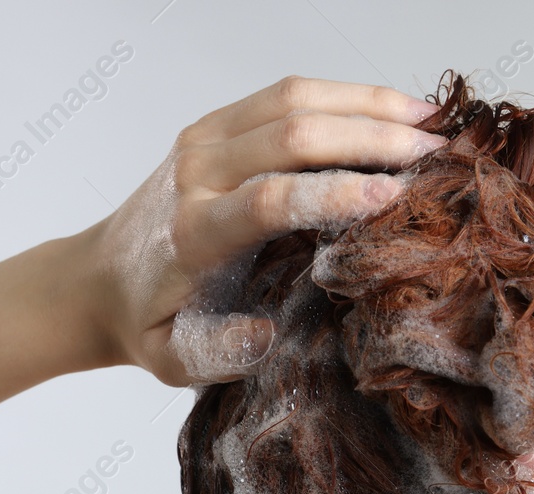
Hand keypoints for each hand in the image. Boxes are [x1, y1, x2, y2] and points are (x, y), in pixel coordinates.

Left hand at [89, 75, 446, 385]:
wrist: (98, 280)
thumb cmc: (149, 322)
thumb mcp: (172, 359)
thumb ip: (217, 353)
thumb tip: (266, 333)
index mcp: (192, 232)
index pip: (271, 198)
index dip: (336, 193)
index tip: (394, 194)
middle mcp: (196, 173)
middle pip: (291, 134)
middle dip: (369, 138)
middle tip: (435, 156)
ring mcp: (205, 140)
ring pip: (293, 99)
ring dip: (366, 105)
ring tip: (429, 123)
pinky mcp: (216, 125)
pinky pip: (285, 94)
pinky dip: (344, 95)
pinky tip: (390, 110)